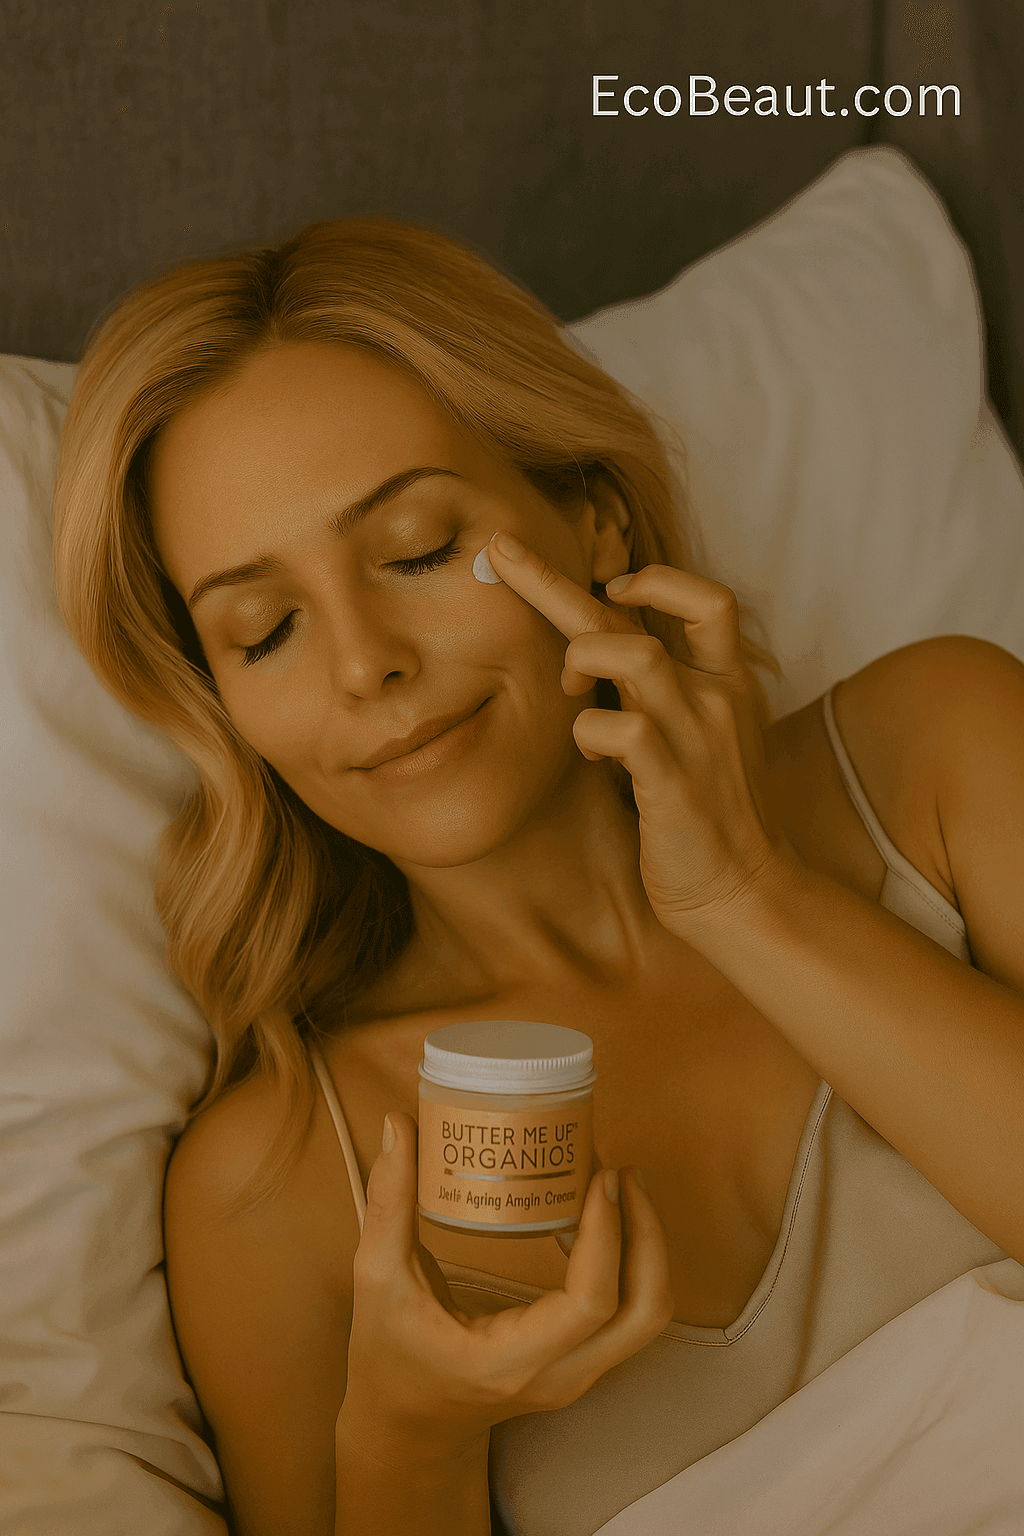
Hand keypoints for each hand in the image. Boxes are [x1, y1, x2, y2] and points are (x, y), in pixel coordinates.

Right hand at [338, 1113, 673, 1458]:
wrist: (405, 1424)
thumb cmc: (387, 1355)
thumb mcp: (376, 1278)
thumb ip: (388, 1201)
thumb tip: (399, 1123)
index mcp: (508, 1361)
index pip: (590, 1304)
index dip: (608, 1236)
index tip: (600, 1177)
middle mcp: (557, 1376)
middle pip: (643, 1312)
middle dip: (648, 1234)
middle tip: (623, 1172)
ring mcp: (576, 1375)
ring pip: (646, 1315)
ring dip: (647, 1246)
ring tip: (622, 1185)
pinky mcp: (581, 1362)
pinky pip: (628, 1313)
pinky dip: (630, 1262)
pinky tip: (601, 1214)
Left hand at [485, 531, 795, 934]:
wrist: (744, 892)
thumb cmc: (708, 815)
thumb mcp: (697, 737)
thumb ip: (660, 691)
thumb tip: (599, 651)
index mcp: (726, 680)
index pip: (704, 596)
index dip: (653, 578)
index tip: (609, 584)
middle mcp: (715, 696)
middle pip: (637, 608)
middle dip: (554, 577)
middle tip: (499, 552)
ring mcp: (696, 735)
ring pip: (631, 652)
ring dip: (582, 657)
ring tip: (566, 687)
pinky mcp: (672, 782)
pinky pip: (618, 729)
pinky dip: (588, 733)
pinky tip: (591, 754)